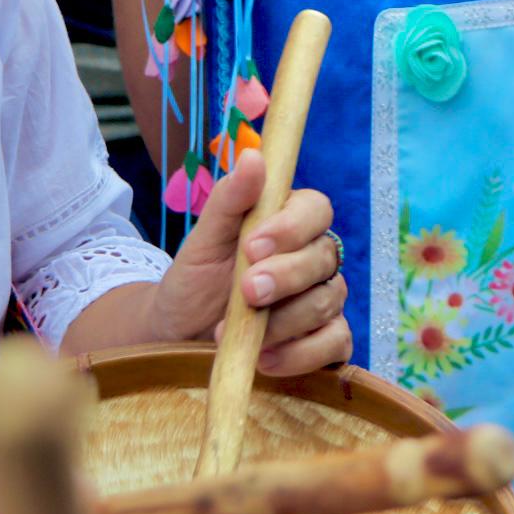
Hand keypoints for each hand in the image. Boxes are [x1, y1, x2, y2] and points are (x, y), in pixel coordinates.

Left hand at [146, 150, 353, 375]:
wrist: (179, 335)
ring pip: (328, 301)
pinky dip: (299, 354)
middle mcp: (313, 260)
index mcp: (289, 224)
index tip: (253, 245)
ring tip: (237, 330)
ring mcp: (322, 301)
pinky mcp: (324, 343)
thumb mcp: (202, 241)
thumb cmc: (194, 282)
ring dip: (283, 319)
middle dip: (285, 276)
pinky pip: (334, 344)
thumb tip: (252, 157)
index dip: (292, 226)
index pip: (316, 209)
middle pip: (327, 256)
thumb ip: (228, 200)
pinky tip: (264, 357)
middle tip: (247, 292)